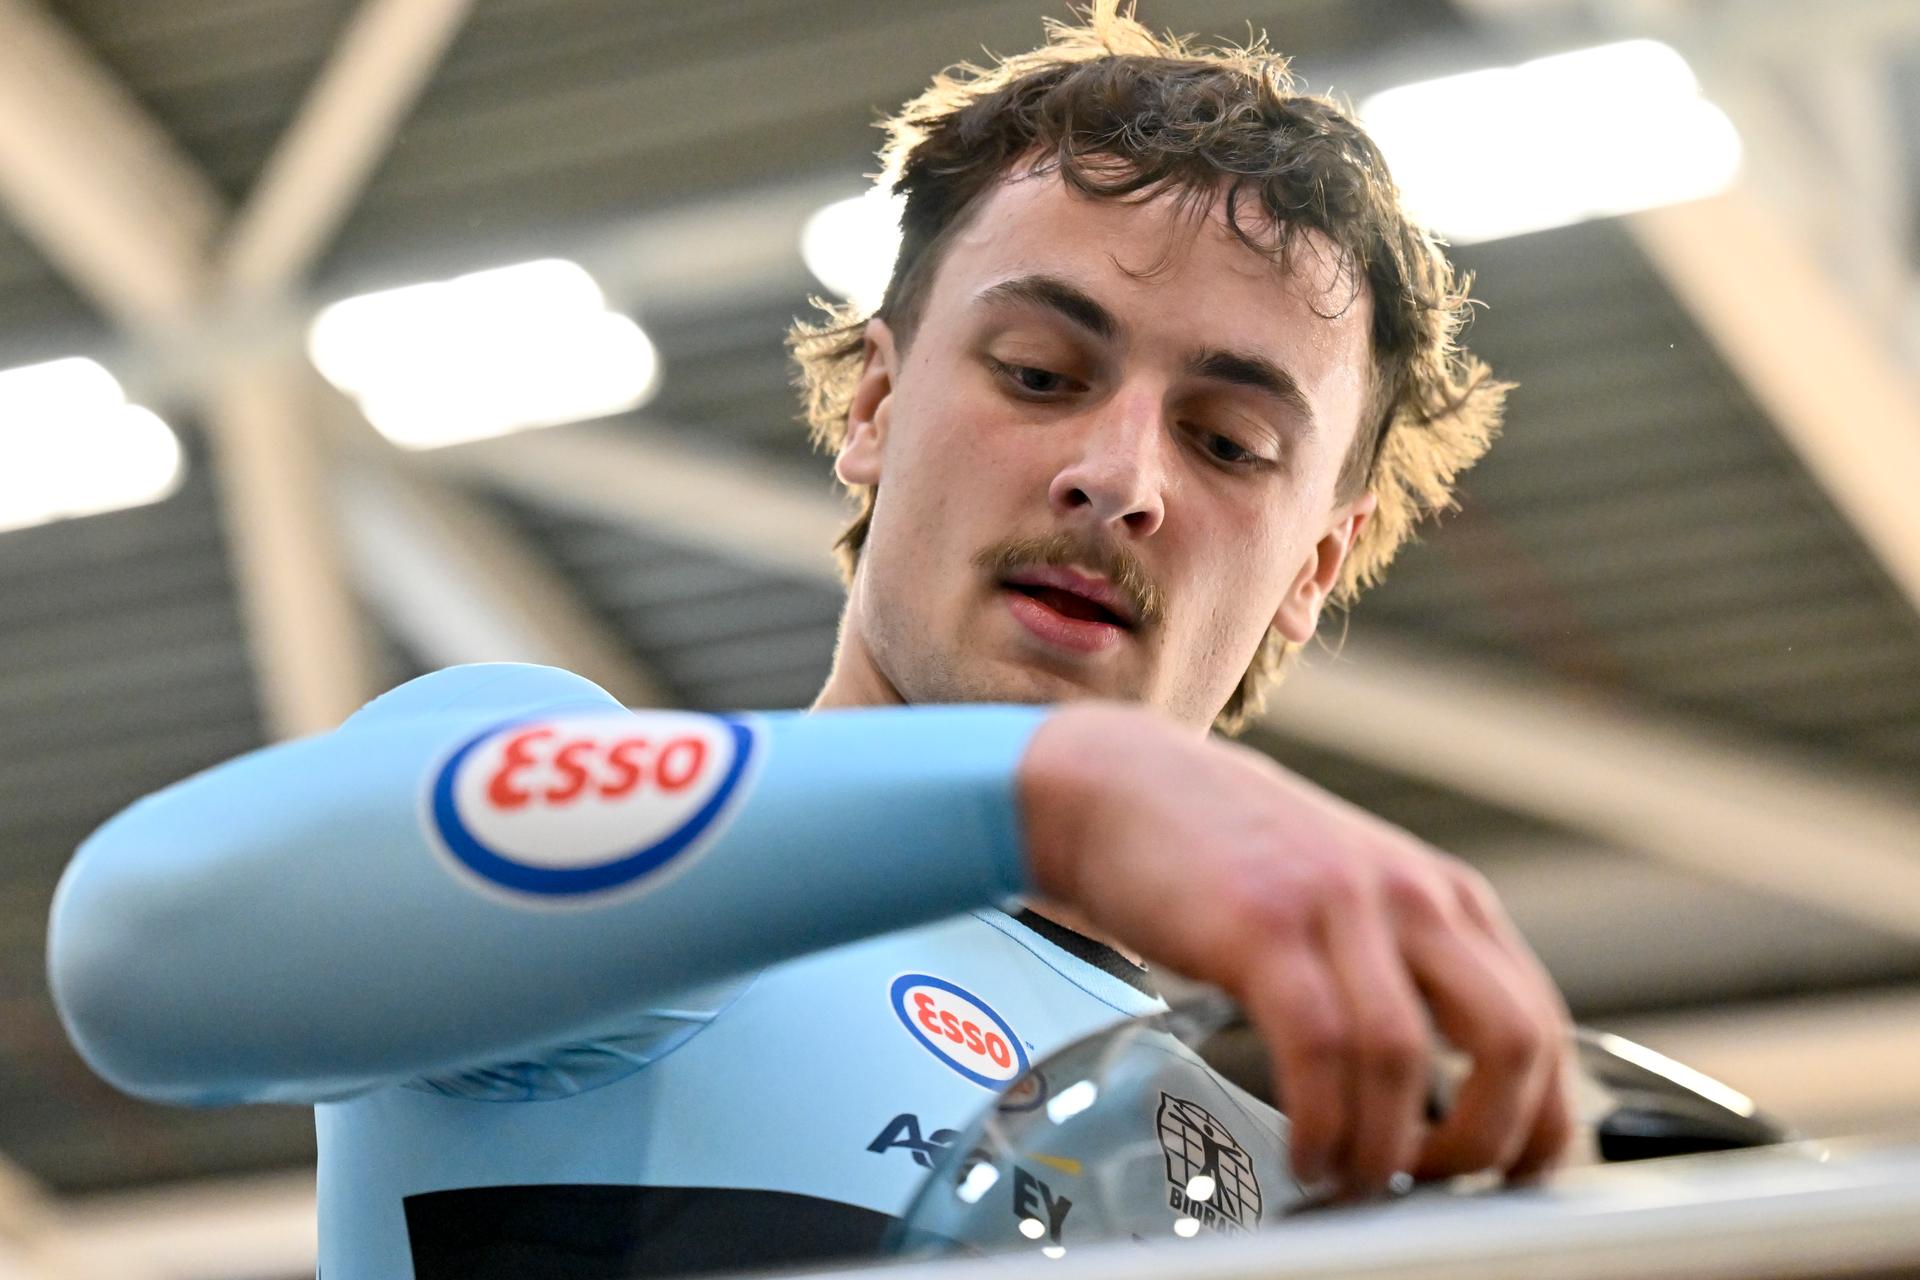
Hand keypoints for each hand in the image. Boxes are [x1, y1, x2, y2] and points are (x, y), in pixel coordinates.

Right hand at [1018, 702, 1573, 1197]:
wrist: (1125, 787)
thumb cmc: (1229, 857)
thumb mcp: (1350, 896)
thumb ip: (1405, 971)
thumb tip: (1450, 1100)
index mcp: (1442, 896)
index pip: (1541, 1026)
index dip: (1536, 1123)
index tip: (1505, 1179)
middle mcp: (1408, 894)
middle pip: (1509, 1043)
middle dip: (1482, 1143)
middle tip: (1431, 1187)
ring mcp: (1336, 905)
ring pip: (1404, 1060)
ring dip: (1383, 1152)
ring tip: (1348, 1181)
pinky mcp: (1262, 925)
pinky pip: (1317, 1049)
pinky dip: (1320, 1123)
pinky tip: (1304, 1151)